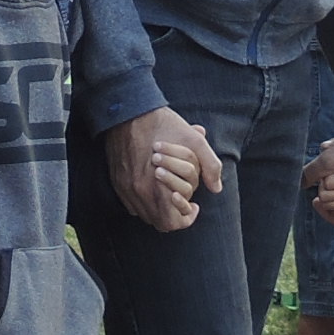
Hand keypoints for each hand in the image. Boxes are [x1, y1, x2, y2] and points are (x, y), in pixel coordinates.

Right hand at [107, 109, 221, 233]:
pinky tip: (153, 186)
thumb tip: (216, 188)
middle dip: (174, 215)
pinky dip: (144, 201)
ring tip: (170, 193)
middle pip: (158, 222)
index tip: (194, 206)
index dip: (186, 219)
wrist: (129, 111)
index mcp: (158, 187)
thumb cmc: (163, 125)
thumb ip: (210, 165)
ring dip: (159, 209)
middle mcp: (138, 192)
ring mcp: (125, 188)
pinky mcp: (117, 181)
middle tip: (183, 200)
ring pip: (144, 214)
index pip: (171, 223)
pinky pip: (131, 204)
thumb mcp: (194, 141)